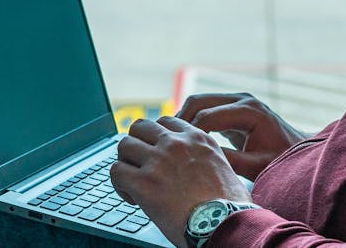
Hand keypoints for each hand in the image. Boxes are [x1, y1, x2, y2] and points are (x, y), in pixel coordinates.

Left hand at [110, 116, 250, 247]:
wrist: (225, 224)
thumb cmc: (229, 206)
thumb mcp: (223, 168)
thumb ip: (203, 158)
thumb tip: (192, 167)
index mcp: (197, 139)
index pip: (165, 122)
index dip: (156, 138)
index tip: (157, 154)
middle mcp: (176, 144)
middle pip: (140, 126)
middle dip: (136, 144)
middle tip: (139, 164)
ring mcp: (158, 161)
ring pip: (124, 145)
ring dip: (125, 163)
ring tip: (133, 182)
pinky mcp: (143, 183)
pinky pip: (116, 172)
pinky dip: (119, 185)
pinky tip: (132, 198)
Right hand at [177, 93, 309, 179]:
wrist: (297, 151)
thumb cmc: (280, 160)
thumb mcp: (256, 165)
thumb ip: (230, 160)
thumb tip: (199, 158)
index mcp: (249, 111)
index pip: (208, 116)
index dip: (189, 133)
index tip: (175, 152)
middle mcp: (242, 99)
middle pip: (199, 101)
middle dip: (180, 121)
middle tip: (165, 143)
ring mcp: (237, 100)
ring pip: (199, 102)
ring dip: (184, 118)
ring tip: (170, 141)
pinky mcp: (233, 106)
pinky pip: (206, 108)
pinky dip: (192, 119)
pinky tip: (183, 138)